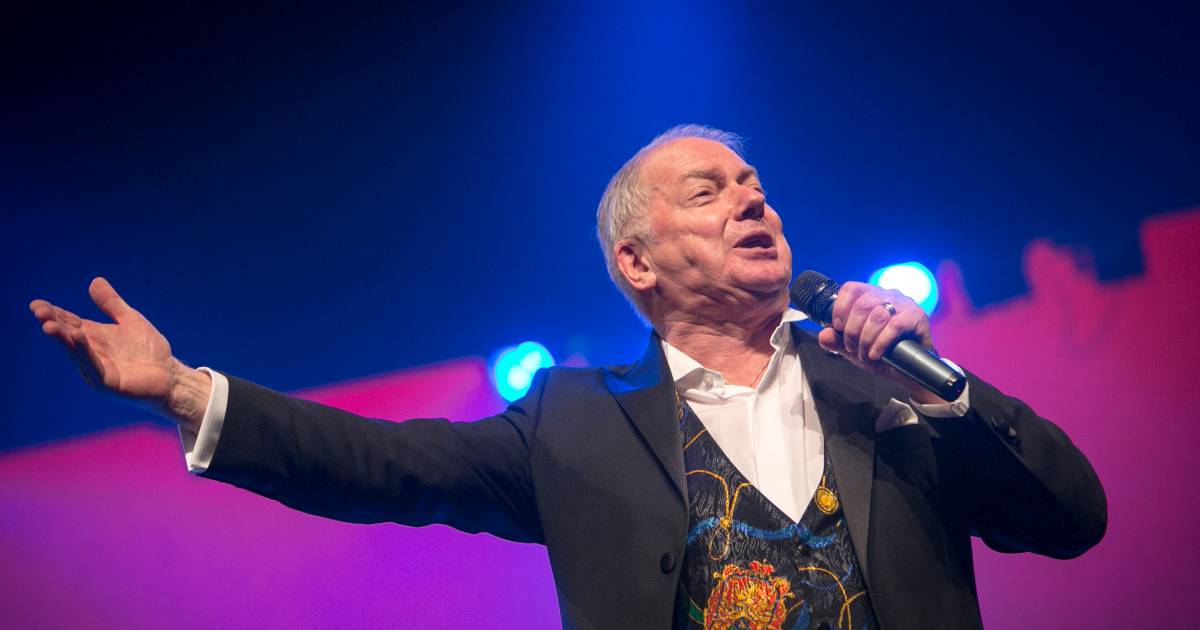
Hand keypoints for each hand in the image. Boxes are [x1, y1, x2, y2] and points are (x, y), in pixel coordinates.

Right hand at [30, 278, 209, 427]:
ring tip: (49, 326)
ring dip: (63, 339)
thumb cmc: (149, 351)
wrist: (171, 375)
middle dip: (53, 324)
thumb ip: (112, 304)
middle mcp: (91, 353)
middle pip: (68, 337)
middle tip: (38, 312)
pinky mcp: (108, 384)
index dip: (54, 314)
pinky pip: (94, 366)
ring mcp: (98, 370)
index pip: (70, 323)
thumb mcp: (130, 320)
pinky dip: (85, 353)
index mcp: (94, 337)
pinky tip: (79, 338)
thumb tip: (94, 281)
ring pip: (77, 352)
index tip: (36, 304)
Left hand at [816, 282, 940, 402]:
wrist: (910, 371)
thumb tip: (823, 335)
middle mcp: (889, 295)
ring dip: (865, 338)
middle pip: (862, 303)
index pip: (852, 288)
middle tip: (852, 347)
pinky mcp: (917, 317)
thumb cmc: (884, 355)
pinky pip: (894, 326)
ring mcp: (904, 304)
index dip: (840, 308)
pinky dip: (880, 343)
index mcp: (872, 296)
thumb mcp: (855, 349)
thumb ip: (838, 342)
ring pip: (877, 315)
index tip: (838, 327)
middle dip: (852, 330)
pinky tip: (876, 354)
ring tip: (865, 353)